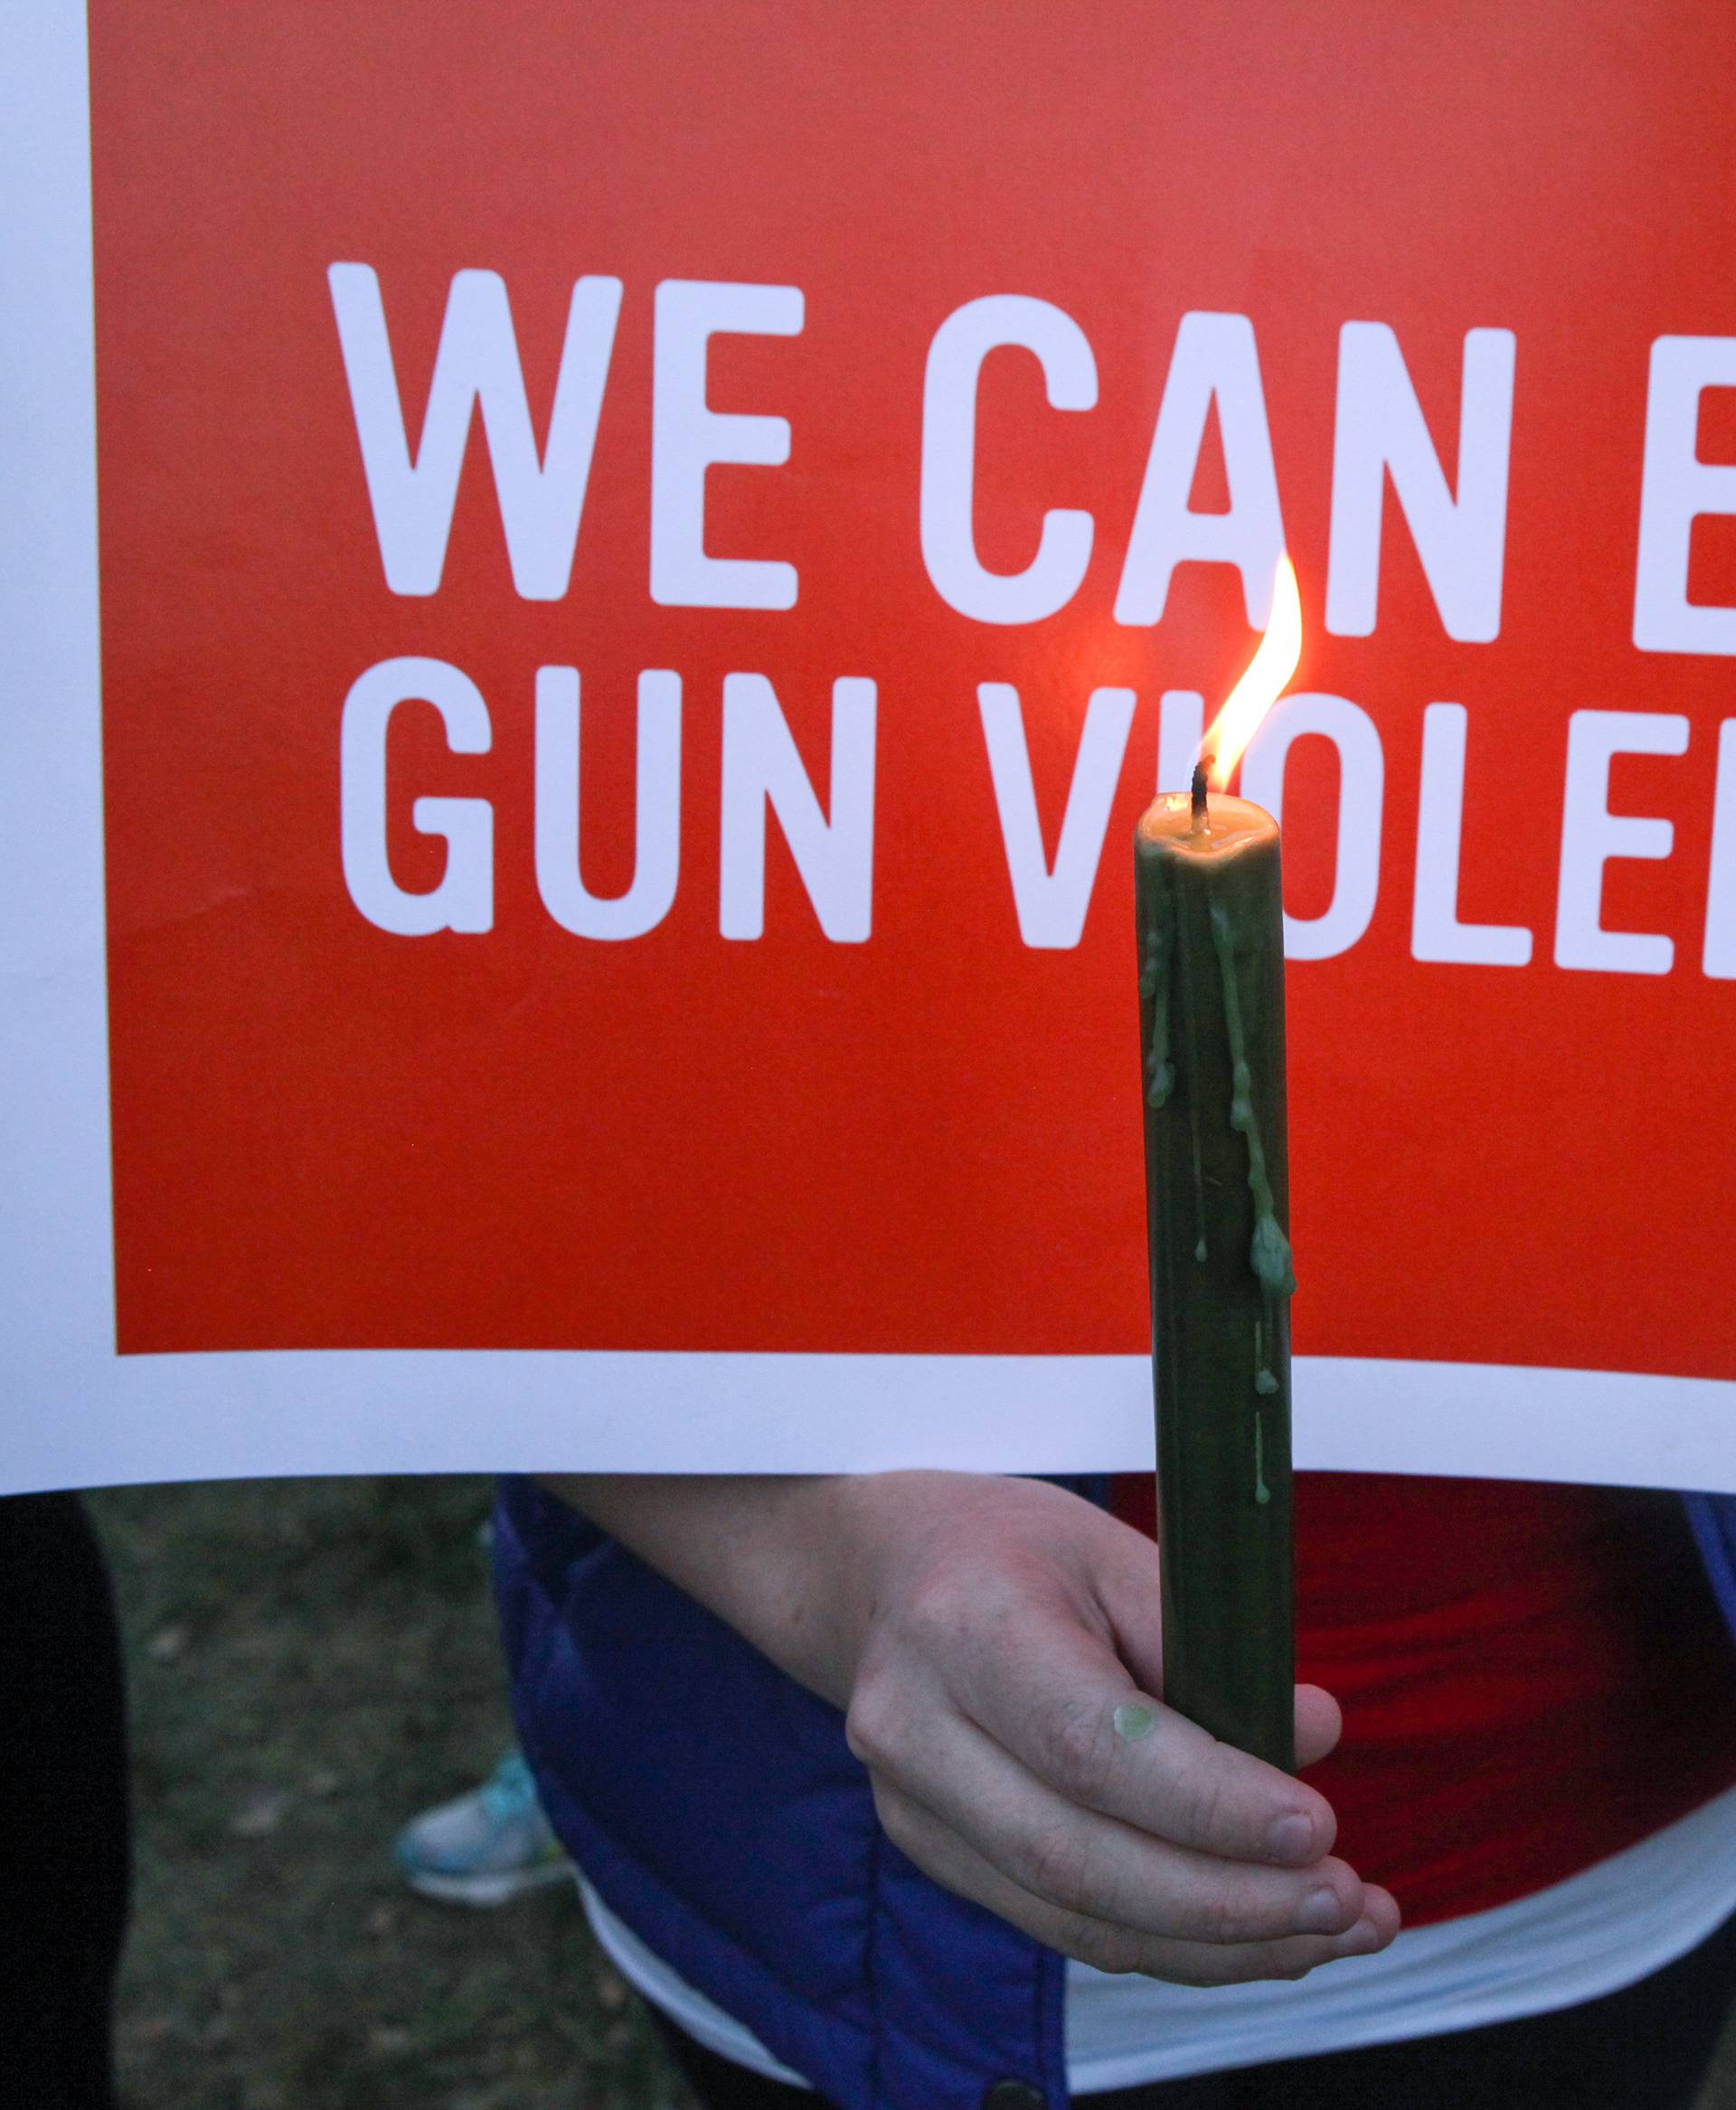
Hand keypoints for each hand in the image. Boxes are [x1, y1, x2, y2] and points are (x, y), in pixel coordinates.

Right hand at [543, 1466, 1400, 1985]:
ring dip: (1219, 1944)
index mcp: (962, 1623)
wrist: (872, 1576)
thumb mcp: (1105, 1547)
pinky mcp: (935, 1857)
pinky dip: (1171, 1942)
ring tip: (1333, 1930)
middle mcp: (916, 1727)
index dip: (1208, 1803)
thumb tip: (1315, 1735)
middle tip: (1348, 1904)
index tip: (1317, 1826)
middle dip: (1229, 1902)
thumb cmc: (1002, 1549)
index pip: (1089, 1744)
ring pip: (1075, 1916)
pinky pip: (1064, 1923)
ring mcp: (911, 1806)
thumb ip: (1207, 1639)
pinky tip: (1260, 1931)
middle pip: (1079, 1857)